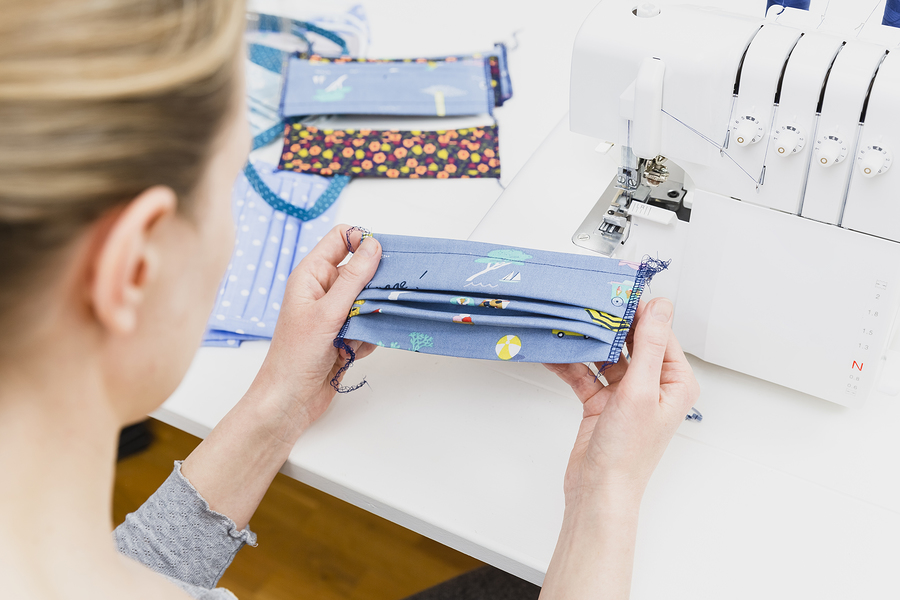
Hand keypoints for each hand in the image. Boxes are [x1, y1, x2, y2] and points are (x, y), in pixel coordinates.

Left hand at [246, 224, 381, 443]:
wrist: (290, 400)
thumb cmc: (295, 357)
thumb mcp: (328, 312)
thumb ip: (354, 278)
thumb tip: (373, 245)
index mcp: (311, 275)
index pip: (341, 239)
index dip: (362, 241)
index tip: (382, 256)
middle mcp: (323, 290)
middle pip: (362, 271)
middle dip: (372, 288)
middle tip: (376, 301)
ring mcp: (335, 313)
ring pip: (369, 300)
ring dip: (369, 318)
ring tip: (354, 335)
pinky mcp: (345, 333)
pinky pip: (369, 325)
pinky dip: (366, 338)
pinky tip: (350, 352)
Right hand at [539, 298, 698, 599]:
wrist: (599, 491)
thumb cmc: (628, 453)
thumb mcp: (640, 391)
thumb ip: (648, 346)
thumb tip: (659, 306)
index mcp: (674, 381)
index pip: (658, 333)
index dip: (638, 311)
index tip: (616, 291)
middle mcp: (653, 385)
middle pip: (630, 341)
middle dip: (608, 323)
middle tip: (587, 301)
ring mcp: (626, 394)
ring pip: (605, 355)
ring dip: (587, 342)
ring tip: (568, 322)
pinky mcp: (601, 402)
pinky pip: (585, 373)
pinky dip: (571, 362)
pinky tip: (556, 351)